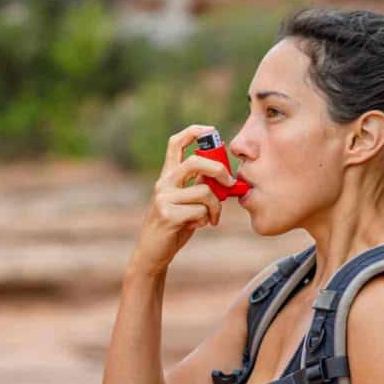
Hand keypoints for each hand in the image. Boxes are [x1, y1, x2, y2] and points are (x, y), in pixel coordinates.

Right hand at [129, 124, 237, 274]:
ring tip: (212, 218)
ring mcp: (164, 198)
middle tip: (230, 183)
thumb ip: (199, 186)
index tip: (212, 130)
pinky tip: (199, 225)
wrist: (153, 253)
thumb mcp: (186, 202)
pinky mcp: (168, 215)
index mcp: (167, 176)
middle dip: (219, 170)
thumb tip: (224, 176)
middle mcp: (163, 183)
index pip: (176, 143)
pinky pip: (201, 211)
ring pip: (204, 192)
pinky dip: (207, 219)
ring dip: (216, 207)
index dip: (194, 131)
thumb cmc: (174, 226)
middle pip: (196, 161)